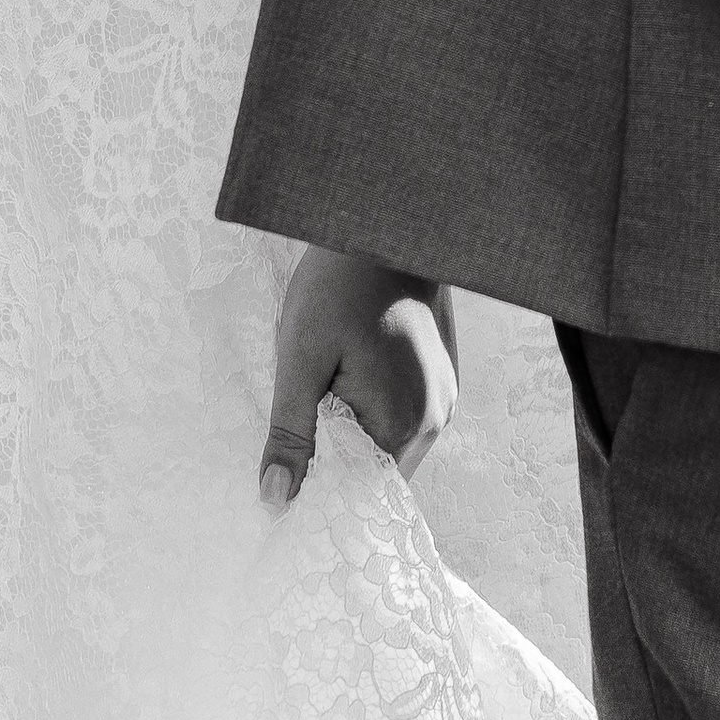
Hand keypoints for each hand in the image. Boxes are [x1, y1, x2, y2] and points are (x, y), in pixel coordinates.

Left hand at [260, 245, 458, 510]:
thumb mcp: (301, 354)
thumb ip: (291, 431)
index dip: (320, 487)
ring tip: (324, 387)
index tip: (285, 475)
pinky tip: (350, 372)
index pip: (360, 491)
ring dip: (355, 427)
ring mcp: (444, 396)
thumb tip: (276, 499)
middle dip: (336, 454)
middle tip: (300, 416)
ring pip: (389, 438)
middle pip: (376, 467)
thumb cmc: (338, 284)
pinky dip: (373, 406)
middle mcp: (434, 420)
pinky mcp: (442, 374)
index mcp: (403, 424)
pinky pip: (403, 412)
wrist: (386, 220)